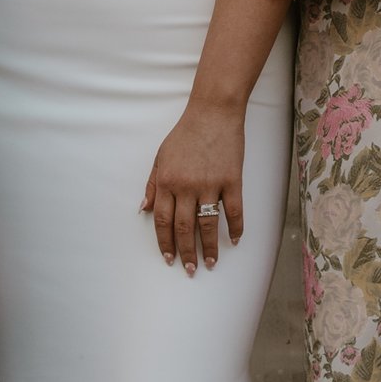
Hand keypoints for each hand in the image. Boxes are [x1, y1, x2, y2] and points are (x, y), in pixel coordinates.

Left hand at [142, 98, 244, 270]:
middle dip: (186, 252)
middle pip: (184, 228)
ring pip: (208, 224)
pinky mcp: (232, 180)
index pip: (163, 221)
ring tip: (210, 263)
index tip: (168, 258)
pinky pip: (235, 211)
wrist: (213, 112)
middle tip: (190, 269)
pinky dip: (236, 228)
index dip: (165, 242)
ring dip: (209, 247)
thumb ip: (153, 184)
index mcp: (167, 181)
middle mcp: (187, 186)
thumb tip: (145, 209)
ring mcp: (211, 184)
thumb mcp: (161, 156)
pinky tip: (235, 240)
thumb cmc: (185, 133)